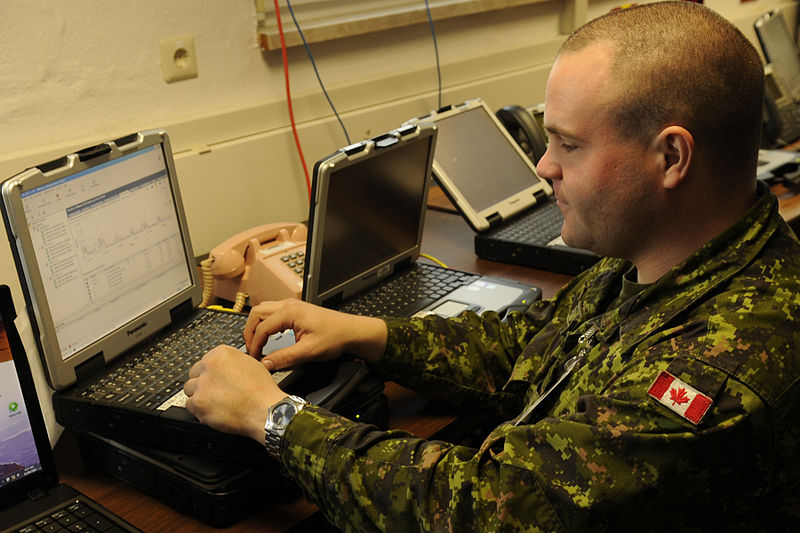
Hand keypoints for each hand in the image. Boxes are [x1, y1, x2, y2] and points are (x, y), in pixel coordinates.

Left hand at [184, 345, 285, 442]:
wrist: (264, 410)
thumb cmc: (262, 390)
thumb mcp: (251, 364)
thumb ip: (233, 362)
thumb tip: (225, 367)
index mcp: (221, 353)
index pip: (205, 361)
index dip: (211, 373)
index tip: (215, 379)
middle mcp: (209, 366)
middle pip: (194, 374)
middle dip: (203, 383)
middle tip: (215, 392)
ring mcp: (202, 384)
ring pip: (190, 389)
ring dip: (200, 396)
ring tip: (216, 402)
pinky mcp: (198, 402)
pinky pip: (189, 405)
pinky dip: (199, 410)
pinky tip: (213, 411)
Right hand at [243, 299, 387, 370]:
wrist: (352, 332)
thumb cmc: (335, 337)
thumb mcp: (308, 352)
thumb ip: (284, 358)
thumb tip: (265, 364)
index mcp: (289, 312)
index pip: (261, 327)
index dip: (254, 345)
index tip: (254, 358)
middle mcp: (288, 304)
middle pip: (256, 313)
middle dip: (250, 332)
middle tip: (251, 350)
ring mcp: (292, 305)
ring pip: (263, 310)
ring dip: (257, 326)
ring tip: (257, 343)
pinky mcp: (296, 309)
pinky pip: (272, 312)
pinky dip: (265, 323)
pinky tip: (269, 335)